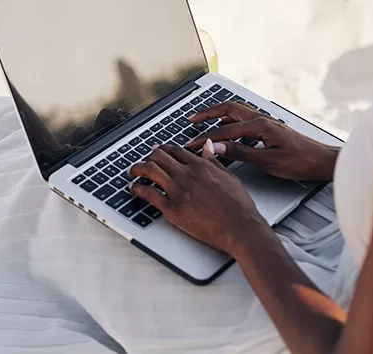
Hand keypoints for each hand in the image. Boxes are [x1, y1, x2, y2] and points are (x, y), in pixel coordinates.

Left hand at [129, 144, 268, 253]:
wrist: (239, 227)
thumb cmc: (238, 206)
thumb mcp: (229, 176)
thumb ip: (214, 160)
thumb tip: (208, 145)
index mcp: (201, 166)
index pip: (175, 150)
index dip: (163, 149)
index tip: (158, 150)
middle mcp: (187, 175)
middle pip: (159, 157)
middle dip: (149, 156)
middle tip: (144, 160)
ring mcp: (178, 190)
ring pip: (149, 170)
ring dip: (137, 168)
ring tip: (132, 171)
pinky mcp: (172, 208)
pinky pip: (148, 193)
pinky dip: (137, 188)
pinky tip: (133, 188)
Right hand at [187, 102, 339, 181]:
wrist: (323, 161)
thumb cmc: (301, 162)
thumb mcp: (268, 161)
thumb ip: (241, 152)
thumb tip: (219, 147)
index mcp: (260, 126)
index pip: (225, 131)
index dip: (206, 138)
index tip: (192, 144)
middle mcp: (262, 119)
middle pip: (229, 109)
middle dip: (208, 113)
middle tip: (192, 119)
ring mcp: (266, 122)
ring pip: (236, 111)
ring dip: (219, 113)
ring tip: (204, 119)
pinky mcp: (270, 127)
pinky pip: (244, 118)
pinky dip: (230, 119)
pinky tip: (227, 128)